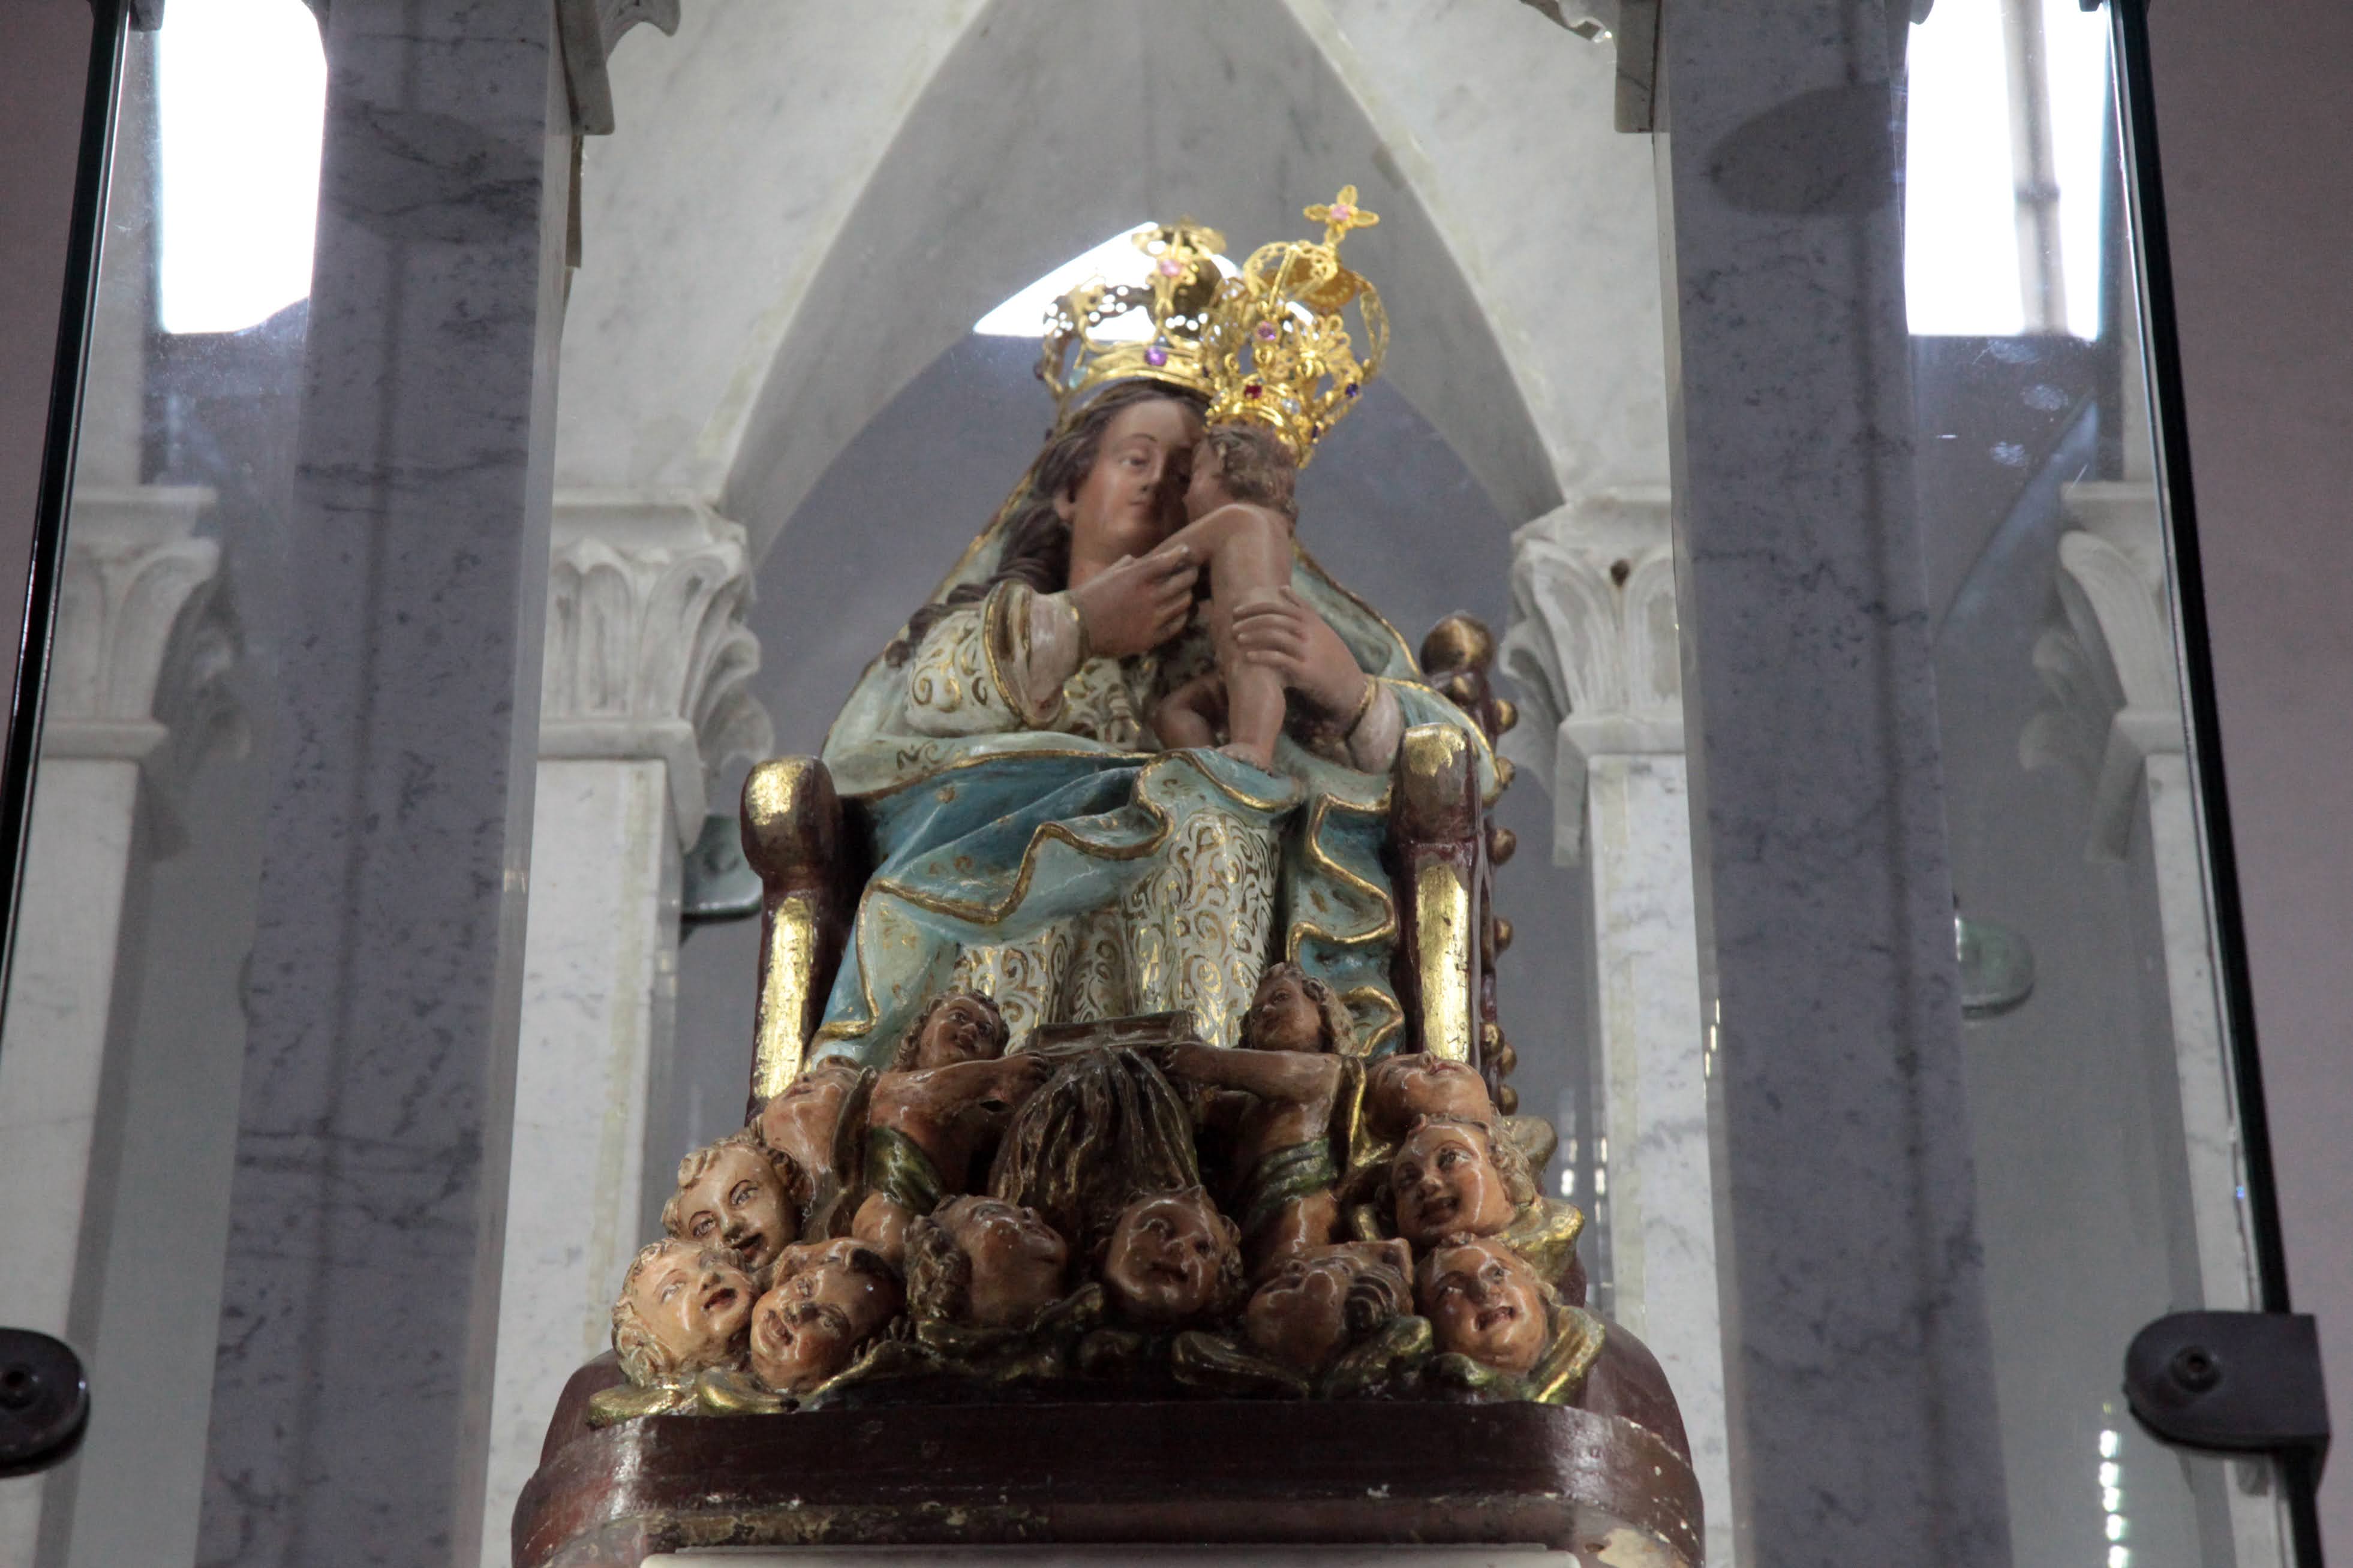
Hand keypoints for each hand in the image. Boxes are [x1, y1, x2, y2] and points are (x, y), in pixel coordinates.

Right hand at [1068, 543, 1198, 658]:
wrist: (1076, 628)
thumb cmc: (1089, 597)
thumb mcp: (1107, 574)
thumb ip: (1127, 565)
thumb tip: (1139, 559)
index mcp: (1137, 576)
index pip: (1170, 560)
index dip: (1181, 554)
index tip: (1186, 552)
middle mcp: (1149, 595)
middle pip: (1184, 580)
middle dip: (1190, 573)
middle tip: (1191, 572)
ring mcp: (1153, 618)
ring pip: (1185, 602)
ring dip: (1187, 594)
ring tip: (1185, 592)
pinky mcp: (1151, 637)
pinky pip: (1177, 624)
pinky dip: (1182, 616)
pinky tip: (1179, 612)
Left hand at [1229, 588, 1370, 719]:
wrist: (1348, 682)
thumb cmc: (1328, 653)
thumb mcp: (1319, 626)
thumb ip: (1301, 607)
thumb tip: (1283, 588)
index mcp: (1310, 619)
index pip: (1278, 606)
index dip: (1255, 608)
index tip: (1237, 612)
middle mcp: (1309, 631)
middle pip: (1274, 619)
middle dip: (1250, 621)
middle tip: (1232, 626)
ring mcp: (1308, 649)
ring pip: (1275, 635)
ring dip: (1253, 636)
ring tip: (1237, 639)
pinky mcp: (1305, 669)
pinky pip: (1280, 659)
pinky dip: (1262, 656)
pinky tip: (1248, 657)